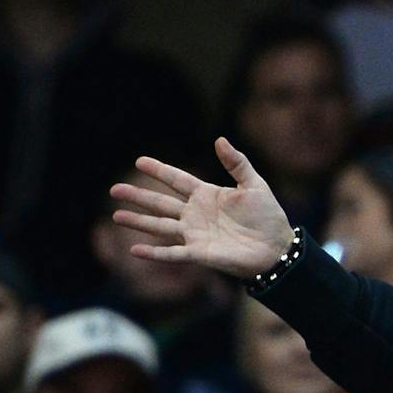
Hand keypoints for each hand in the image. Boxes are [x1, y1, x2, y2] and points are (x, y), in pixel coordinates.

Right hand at [109, 137, 294, 279]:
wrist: (277, 248)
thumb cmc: (268, 217)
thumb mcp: (254, 185)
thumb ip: (236, 163)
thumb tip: (219, 139)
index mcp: (207, 195)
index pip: (177, 180)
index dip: (159, 171)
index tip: (139, 161)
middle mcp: (195, 214)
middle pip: (161, 203)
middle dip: (138, 196)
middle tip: (114, 189)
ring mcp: (195, 234)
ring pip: (160, 226)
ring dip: (138, 222)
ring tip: (116, 215)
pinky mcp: (198, 253)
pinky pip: (172, 253)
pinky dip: (154, 252)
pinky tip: (134, 249)